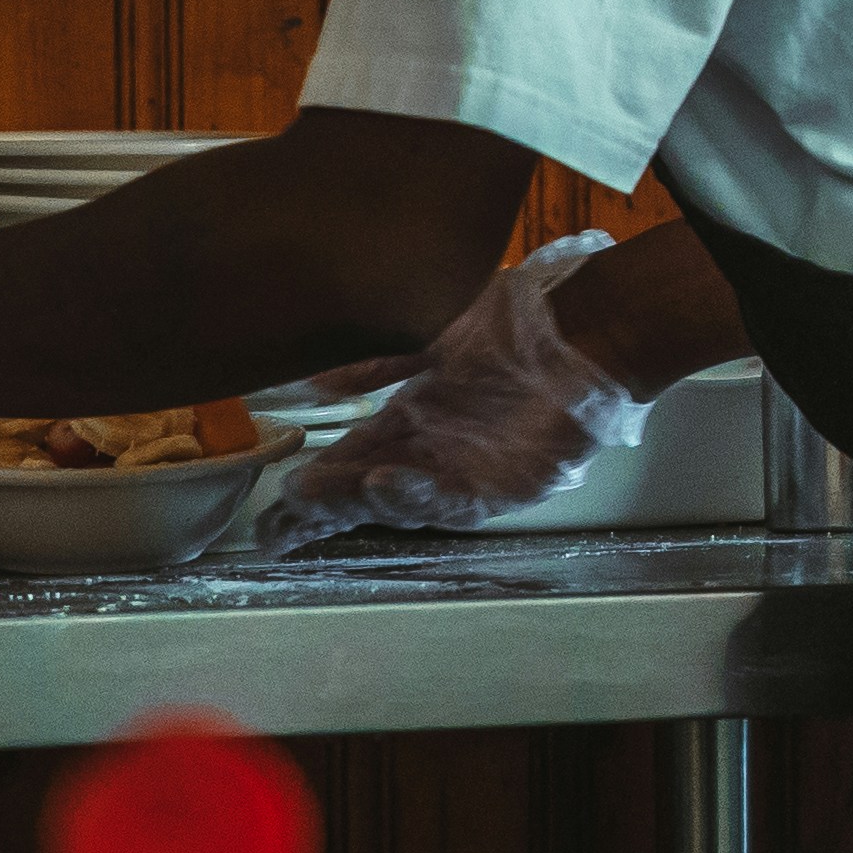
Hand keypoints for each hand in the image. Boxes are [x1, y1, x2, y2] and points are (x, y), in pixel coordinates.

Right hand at [255, 232, 649, 556]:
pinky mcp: (501, 485)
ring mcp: (464, 472)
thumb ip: (373, 362)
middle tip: (274, 528)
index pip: (346, 463)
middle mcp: (429, 454)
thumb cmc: (511, 324)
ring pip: (399, 501)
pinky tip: (386, 482)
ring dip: (358, 502)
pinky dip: (419, 494)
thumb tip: (311, 381)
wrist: (583, 328)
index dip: (309, 490)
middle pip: (361, 493)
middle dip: (319, 513)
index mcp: (409, 420)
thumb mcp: (428, 332)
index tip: (269, 511)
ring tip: (314, 502)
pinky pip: (453, 498)